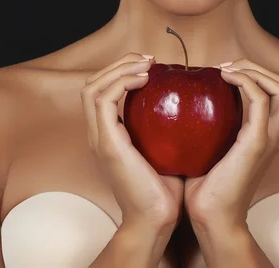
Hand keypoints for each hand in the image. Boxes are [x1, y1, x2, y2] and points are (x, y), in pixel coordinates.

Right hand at [81, 53, 183, 232]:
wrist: (156, 220)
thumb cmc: (165, 187)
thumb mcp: (163, 147)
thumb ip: (163, 125)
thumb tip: (187, 100)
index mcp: (108, 134)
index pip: (101, 91)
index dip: (121, 71)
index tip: (151, 66)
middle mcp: (97, 134)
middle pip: (91, 84)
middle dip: (118, 64)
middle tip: (148, 60)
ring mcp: (99, 138)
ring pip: (92, 88)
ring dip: (118, 69)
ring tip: (146, 65)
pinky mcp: (107, 143)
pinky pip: (104, 100)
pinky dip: (121, 82)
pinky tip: (145, 79)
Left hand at [184, 60, 278, 232]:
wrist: (212, 219)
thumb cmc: (205, 186)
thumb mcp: (210, 147)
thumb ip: (208, 125)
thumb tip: (182, 101)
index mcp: (264, 134)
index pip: (275, 93)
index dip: (254, 74)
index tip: (222, 72)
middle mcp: (273, 134)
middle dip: (258, 67)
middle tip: (227, 67)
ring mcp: (268, 138)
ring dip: (254, 71)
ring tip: (227, 70)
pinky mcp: (257, 143)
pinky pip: (260, 100)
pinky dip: (245, 81)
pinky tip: (223, 77)